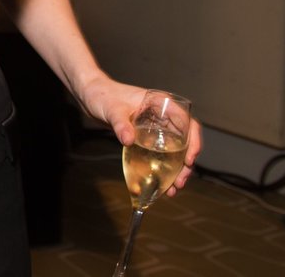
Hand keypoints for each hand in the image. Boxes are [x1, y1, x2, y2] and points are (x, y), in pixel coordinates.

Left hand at [79, 77, 203, 195]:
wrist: (91, 96)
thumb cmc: (102, 96)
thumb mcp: (112, 110)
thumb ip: (120, 124)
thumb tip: (129, 141)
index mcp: (161, 103)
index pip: (187, 121)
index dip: (193, 141)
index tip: (189, 159)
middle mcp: (163, 115)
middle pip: (185, 140)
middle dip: (186, 162)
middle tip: (180, 181)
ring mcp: (156, 126)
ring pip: (176, 149)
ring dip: (177, 169)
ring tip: (174, 189)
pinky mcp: (148, 137)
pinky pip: (162, 153)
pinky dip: (164, 168)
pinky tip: (162, 184)